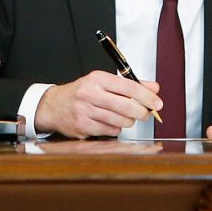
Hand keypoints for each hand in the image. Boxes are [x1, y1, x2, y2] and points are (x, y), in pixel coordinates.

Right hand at [34, 70, 161, 137]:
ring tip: (125, 117)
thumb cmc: (82, 92)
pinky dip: (115, 129)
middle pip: (126, 107)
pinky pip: (110, 131)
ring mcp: (85, 112)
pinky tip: (109, 123)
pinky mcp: (82, 127)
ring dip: (128, 121)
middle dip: (142, 112)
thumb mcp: (103, 82)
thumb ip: (130, 84)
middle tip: (146, 114)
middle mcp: (90, 94)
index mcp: (98, 79)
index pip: (129, 87)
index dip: (147, 96)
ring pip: (120, 121)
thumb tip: (154, 89)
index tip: (157, 103)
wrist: (54, 106)